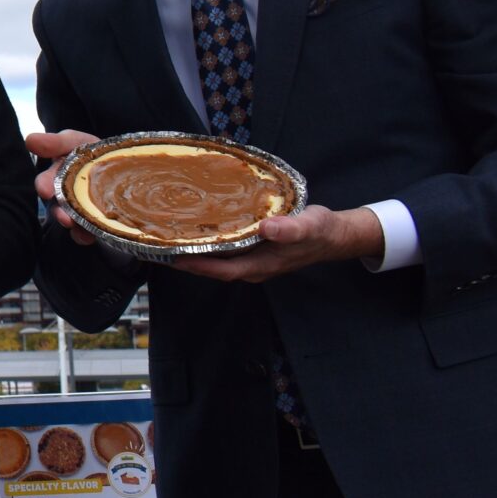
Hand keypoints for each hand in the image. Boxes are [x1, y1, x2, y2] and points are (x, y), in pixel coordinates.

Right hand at [27, 129, 100, 245]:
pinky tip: (90, 237)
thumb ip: (55, 142)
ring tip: (80, 231)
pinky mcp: (90, 223)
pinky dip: (85, 235)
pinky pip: (84, 233)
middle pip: (58, 206)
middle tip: (65, 219)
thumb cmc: (90, 152)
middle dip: (59, 213)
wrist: (120, 167)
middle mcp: (62, 194)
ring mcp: (76, 210)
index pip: (46, 181)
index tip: (45, 191)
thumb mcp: (74, 142)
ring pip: (70, 221)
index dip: (45, 185)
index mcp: (57, 174)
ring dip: (73, 227)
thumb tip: (30, 140)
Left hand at [172, 205, 384, 281]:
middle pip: (214, 268)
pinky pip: (228, 251)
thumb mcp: (308, 227)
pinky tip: (200, 230)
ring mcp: (255, 260)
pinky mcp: (256, 250)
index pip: (221, 270)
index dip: (197, 266)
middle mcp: (254, 267)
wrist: (336, 235)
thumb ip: (289, 229)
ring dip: (197, 252)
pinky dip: (212, 244)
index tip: (172, 257)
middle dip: (188, 260)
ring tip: (172, 237)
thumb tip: (267, 229)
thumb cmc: (320, 231)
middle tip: (160, 244)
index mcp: (261, 265)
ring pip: (220, 260)